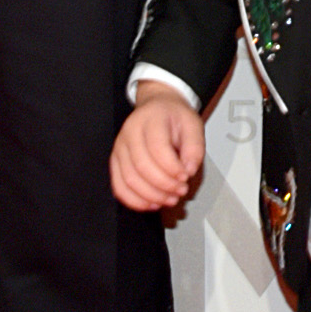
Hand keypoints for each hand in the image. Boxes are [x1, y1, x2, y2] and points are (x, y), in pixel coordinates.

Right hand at [112, 93, 204, 212]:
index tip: (186, 176)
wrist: (157, 107)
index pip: (158, 148)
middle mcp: (130, 132)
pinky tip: (151, 204)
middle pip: (142, 167)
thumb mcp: (193, 124)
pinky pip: (119, 187)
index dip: (173, 168)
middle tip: (180, 190)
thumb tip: (189, 170)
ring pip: (129, 180)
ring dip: (151, 196)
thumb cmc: (173, 116)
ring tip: (169, 199)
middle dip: (164, 185)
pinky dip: (134, 201)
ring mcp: (119, 147)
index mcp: (150, 119)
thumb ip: (195, 147)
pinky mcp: (115, 161)